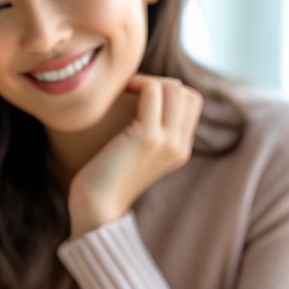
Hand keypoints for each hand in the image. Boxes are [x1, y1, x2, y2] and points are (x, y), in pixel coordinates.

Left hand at [66, 74, 202, 238]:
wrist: (96, 208)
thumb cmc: (104, 179)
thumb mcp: (135, 155)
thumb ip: (147, 134)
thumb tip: (140, 101)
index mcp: (180, 150)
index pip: (191, 103)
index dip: (168, 91)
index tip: (139, 94)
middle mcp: (179, 147)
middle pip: (187, 93)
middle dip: (160, 83)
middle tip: (130, 89)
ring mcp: (167, 142)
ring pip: (175, 89)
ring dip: (148, 81)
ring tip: (125, 90)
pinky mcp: (148, 138)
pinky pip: (153, 92)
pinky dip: (137, 84)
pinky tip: (120, 93)